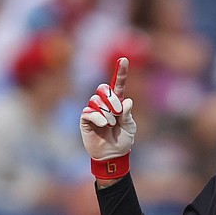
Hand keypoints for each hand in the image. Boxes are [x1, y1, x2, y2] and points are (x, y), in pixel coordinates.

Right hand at [80, 57, 136, 178]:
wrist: (113, 155)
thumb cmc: (123, 140)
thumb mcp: (130, 127)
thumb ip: (128, 114)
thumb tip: (127, 101)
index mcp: (118, 103)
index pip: (118, 84)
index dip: (121, 72)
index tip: (124, 59)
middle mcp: (105, 104)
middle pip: (104, 88)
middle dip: (111, 98)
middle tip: (118, 112)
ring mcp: (94, 111)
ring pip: (96, 100)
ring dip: (106, 112)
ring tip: (111, 123)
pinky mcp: (86, 119)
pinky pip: (89, 112)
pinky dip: (98, 117)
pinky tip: (103, 124)